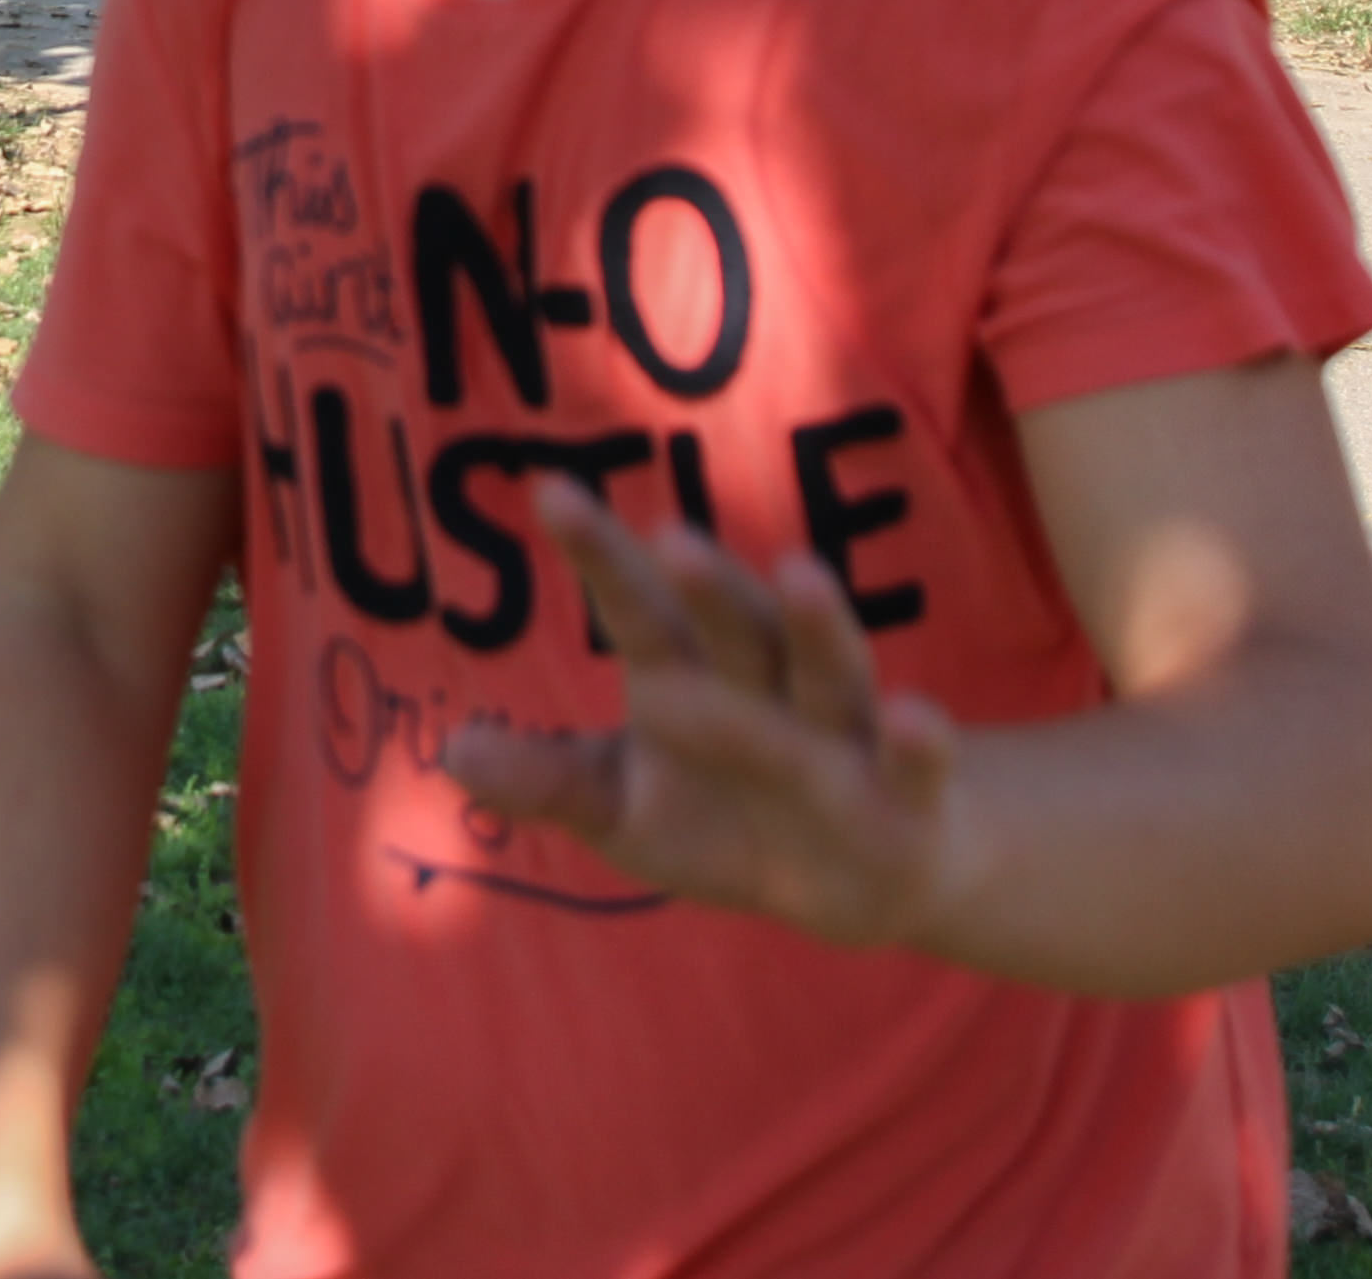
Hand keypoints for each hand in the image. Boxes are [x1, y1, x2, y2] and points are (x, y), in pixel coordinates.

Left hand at [440, 476, 962, 953]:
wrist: (851, 880)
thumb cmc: (723, 819)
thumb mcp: (624, 808)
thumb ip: (547, 779)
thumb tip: (453, 753)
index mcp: (690, 677)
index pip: (637, 610)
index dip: (598, 555)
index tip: (549, 491)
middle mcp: (766, 686)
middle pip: (733, 625)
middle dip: (707, 584)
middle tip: (672, 536)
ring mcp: (839, 736)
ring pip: (827, 670)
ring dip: (815, 624)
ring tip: (800, 572)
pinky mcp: (904, 796)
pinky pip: (915, 764)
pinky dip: (919, 742)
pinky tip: (916, 716)